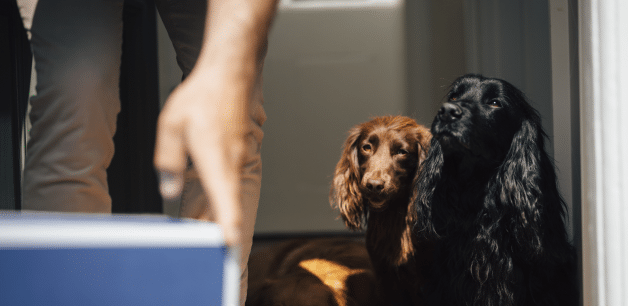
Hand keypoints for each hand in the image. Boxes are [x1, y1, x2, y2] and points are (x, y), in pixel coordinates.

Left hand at [154, 65, 248, 245]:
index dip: (228, 233)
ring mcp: (236, 163)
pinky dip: (220, 205)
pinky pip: (228, 187)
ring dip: (218, 222)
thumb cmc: (204, 96)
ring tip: (202, 238)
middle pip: (230, 212)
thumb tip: (168, 189)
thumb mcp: (171, 126)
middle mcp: (231, 168)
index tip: (227, 252)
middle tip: (205, 256)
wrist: (231, 74)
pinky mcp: (235, 157)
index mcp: (217, 164)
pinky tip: (208, 210)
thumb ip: (168, 161)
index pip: (227, 207)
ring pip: (229, 201)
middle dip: (218, 237)